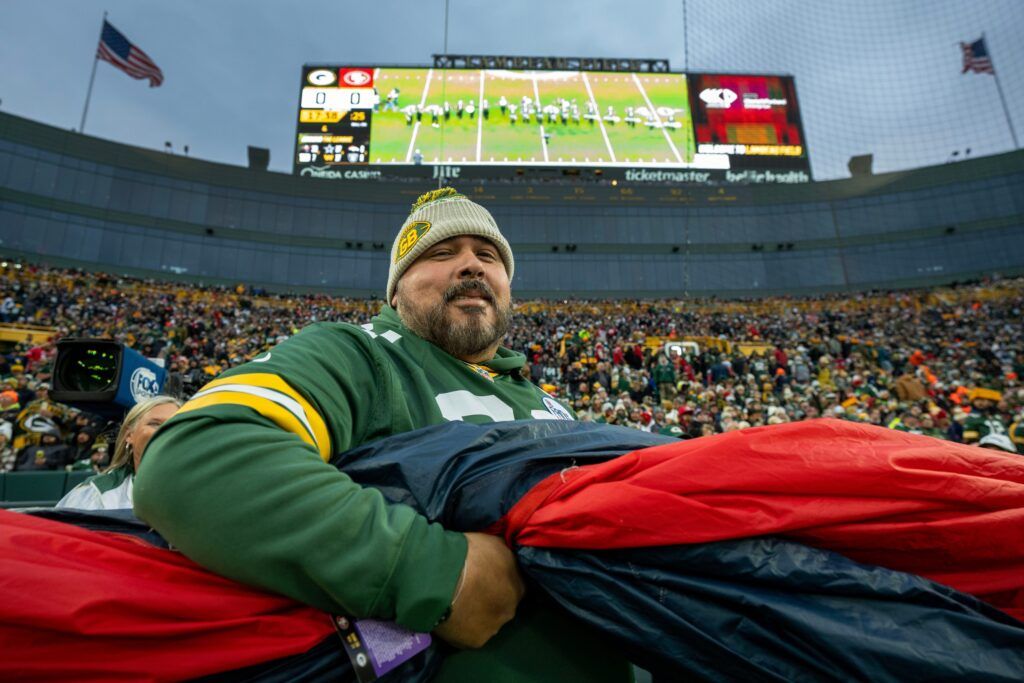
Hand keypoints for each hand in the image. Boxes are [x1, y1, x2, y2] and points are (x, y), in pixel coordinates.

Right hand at [434, 532, 524, 648]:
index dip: (497, 582)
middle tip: (468, 590)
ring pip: (486, 623)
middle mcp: (511, 609)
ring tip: (455, 604)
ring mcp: (493, 627)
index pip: (513, 586)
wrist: (442, 577)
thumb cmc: (469, 554)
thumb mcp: (494, 543)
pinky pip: (468, 634)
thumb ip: (503, 556)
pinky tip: (449, 618)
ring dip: (475, 615)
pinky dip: (461, 628)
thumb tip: (502, 558)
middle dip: (488, 600)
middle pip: (501, 607)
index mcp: (518, 585)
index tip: (483, 578)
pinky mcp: (475, 641)